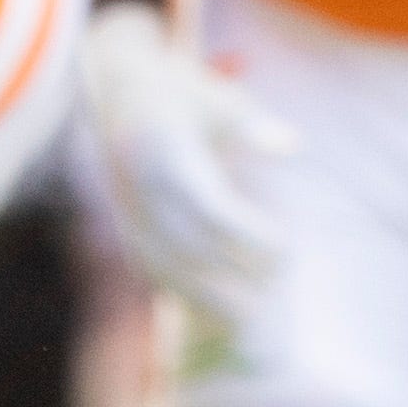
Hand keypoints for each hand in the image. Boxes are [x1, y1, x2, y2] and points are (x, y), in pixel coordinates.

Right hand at [78, 4, 292, 315]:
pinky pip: (152, 269)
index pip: (211, 209)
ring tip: (252, 316)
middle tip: (279, 281)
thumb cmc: (179, 92)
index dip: (249, 235)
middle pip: (189, 245)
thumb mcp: (215, 97)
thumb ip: (250, 125)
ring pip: (166, 266)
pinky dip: (184, 293)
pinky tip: (217, 313)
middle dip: (235, 271)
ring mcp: (127, 210)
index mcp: (165, 153)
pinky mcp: (125, 225)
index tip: (285, 245)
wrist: (115, 90)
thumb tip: (292, 147)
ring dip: (209, 296)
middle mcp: (140, 187)